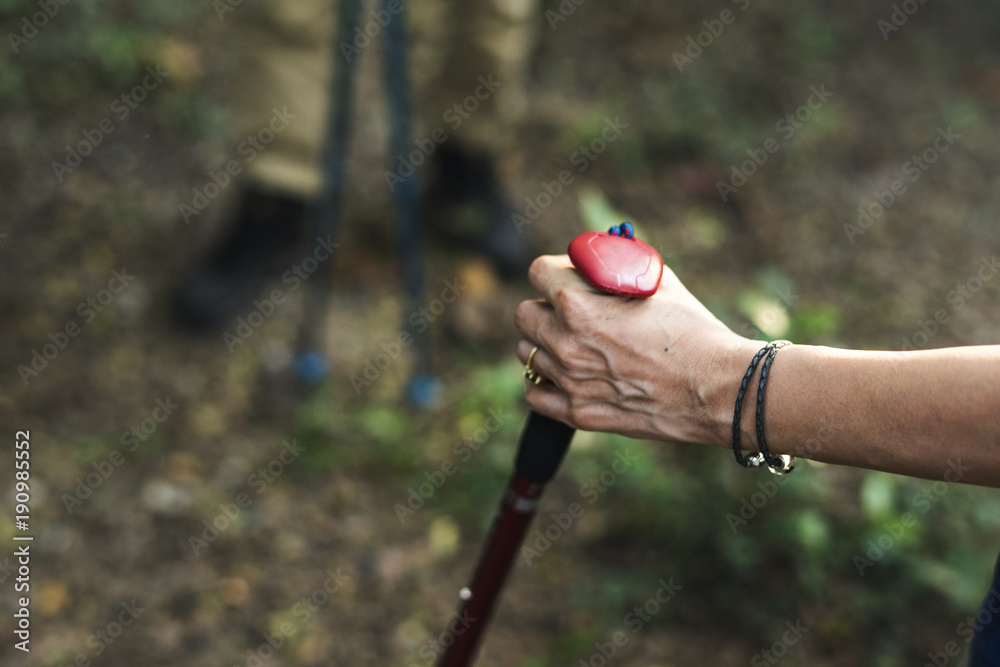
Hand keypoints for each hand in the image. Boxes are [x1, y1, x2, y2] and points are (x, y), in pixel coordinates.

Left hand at [514, 254, 759, 445]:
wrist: (718, 390)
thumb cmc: (693, 332)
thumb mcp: (656, 281)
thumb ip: (617, 265)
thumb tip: (596, 256)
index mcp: (579, 306)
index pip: (537, 272)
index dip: (557, 270)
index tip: (571, 276)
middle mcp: (566, 344)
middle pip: (525, 314)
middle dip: (546, 306)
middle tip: (574, 310)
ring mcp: (570, 382)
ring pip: (528, 352)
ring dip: (547, 343)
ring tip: (580, 343)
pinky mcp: (578, 413)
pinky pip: (535, 393)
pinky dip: (545, 382)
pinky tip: (568, 373)